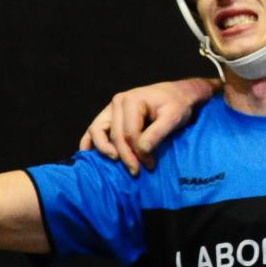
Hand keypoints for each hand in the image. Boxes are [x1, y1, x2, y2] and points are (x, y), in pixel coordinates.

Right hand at [78, 78, 213, 175]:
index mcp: (132, 100)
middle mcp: (117, 102)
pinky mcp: (110, 116)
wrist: (177, 94)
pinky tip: (87, 154)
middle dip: (125, 156)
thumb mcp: (173, 118)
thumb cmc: (177, 104)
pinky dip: (90, 142)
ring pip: (97, 131)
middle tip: (136, 172)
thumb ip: (157, 134)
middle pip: (115, 135)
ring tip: (115, 162)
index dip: (139, 153)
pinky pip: (94, 129)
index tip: (150, 166)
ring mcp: (111, 108)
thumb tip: (141, 151)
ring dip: (103, 149)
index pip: (130, 133)